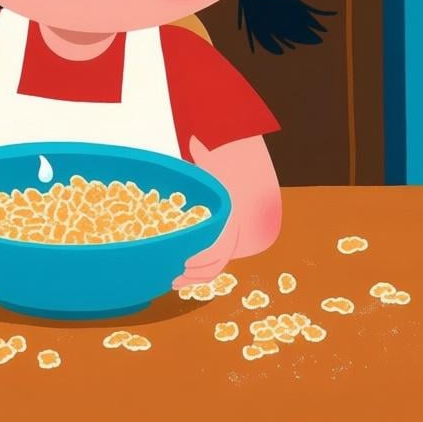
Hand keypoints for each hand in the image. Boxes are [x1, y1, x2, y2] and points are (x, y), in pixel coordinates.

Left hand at [173, 135, 238, 288]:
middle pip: (216, 265)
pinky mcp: (225, 248)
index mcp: (232, 220)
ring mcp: (231, 244)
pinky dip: (201, 275)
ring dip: (196, 280)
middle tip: (173, 277)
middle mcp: (233, 236)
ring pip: (215, 270)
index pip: (219, 249)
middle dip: (194, 275)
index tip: (184, 263)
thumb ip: (206, 156)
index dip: (201, 260)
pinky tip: (184, 277)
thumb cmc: (230, 173)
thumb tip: (194, 140)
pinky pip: (215, 266)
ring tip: (175, 281)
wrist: (249, 182)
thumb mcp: (218, 165)